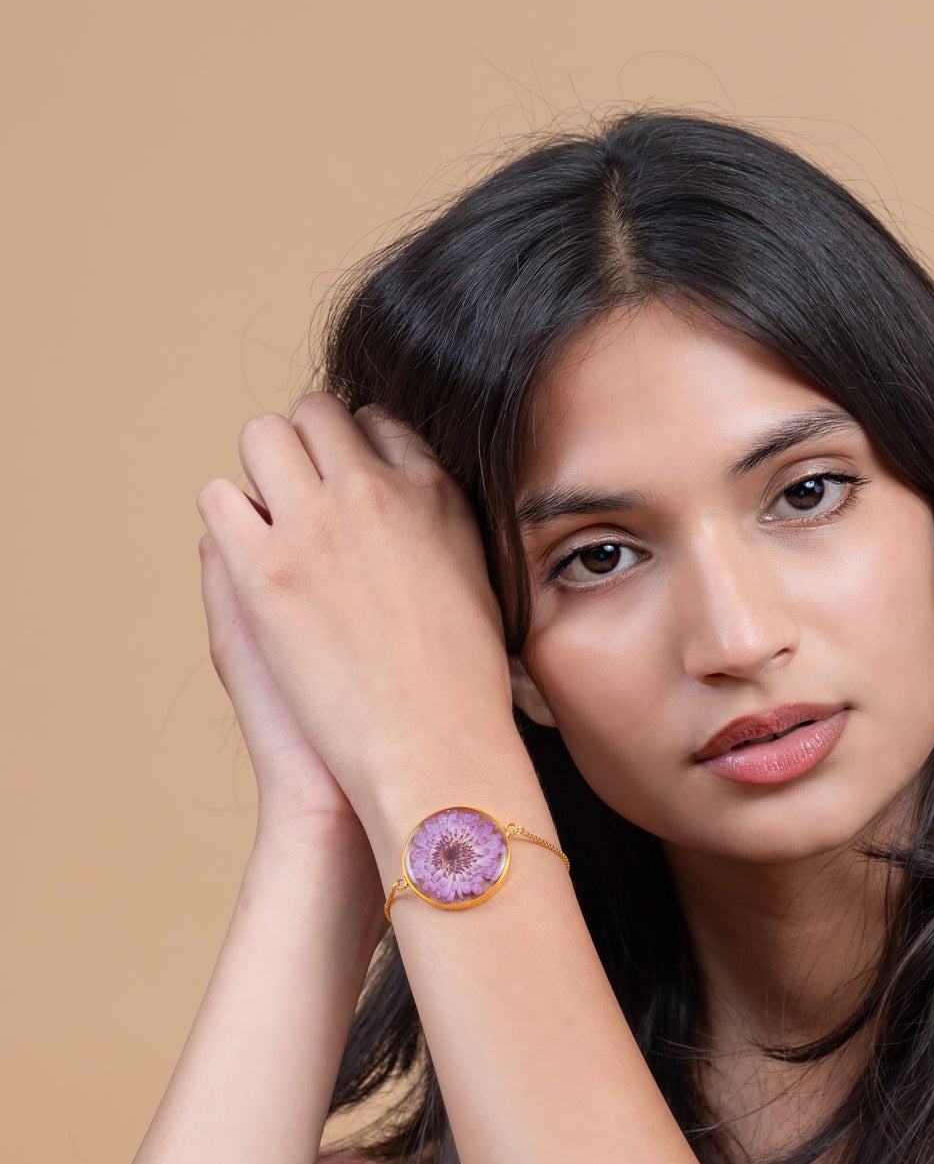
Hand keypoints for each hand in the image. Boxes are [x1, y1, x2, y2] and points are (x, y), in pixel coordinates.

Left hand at [195, 394, 517, 828]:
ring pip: (260, 437)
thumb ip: (449, 535)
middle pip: (316, 413)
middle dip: (303, 447)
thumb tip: (423, 516)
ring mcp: (316, 523)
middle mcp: (376, 490)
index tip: (349, 484)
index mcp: (436, 494)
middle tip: (300, 501)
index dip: (357, 450)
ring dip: (260, 472)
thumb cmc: (466, 693)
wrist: (431, 750)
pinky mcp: (264, 569)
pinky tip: (246, 562)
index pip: (379, 423)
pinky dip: (226, 521)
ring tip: (270, 526)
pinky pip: (217, 500)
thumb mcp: (484, 590)